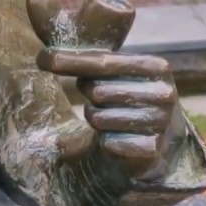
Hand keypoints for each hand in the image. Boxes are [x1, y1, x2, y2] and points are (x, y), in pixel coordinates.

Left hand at [37, 48, 181, 181]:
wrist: (162, 140)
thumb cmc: (130, 98)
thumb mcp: (117, 75)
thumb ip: (90, 63)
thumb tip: (46, 57)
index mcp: (156, 67)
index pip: (104, 62)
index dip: (70, 61)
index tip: (42, 59)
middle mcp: (163, 93)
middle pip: (98, 90)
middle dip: (90, 96)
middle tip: (101, 99)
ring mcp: (161, 123)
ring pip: (99, 118)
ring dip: (97, 120)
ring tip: (113, 119)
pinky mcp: (151, 149)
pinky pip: (107, 142)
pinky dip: (106, 141)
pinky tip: (120, 137)